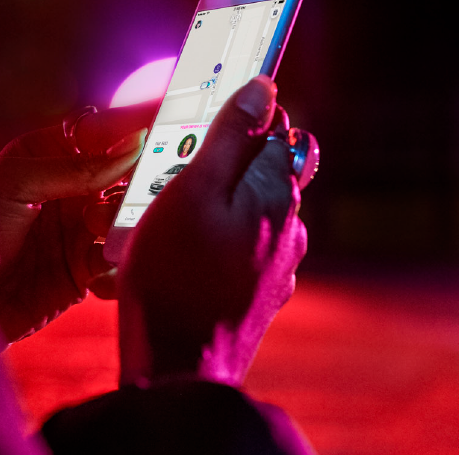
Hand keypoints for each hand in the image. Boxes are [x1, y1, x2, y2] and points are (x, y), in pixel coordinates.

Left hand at [0, 100, 155, 343]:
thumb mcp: (13, 185)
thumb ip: (74, 166)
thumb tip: (134, 145)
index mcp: (50, 156)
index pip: (104, 132)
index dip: (139, 124)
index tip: (174, 117)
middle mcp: (70, 190)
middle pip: (128, 174)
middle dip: (140, 178)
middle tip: (149, 182)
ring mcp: (80, 230)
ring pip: (131, 216)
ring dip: (125, 221)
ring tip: (95, 228)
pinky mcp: (85, 272)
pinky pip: (122, 260)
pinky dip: (120, 262)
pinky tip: (94, 272)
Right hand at [118, 76, 313, 386]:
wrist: (179, 371)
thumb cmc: (174, 276)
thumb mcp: (190, 191)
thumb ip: (228, 137)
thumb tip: (263, 88)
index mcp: (276, 190)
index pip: (277, 125)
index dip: (240, 116)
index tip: (202, 120)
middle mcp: (290, 225)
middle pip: (267, 168)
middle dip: (227, 162)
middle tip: (174, 174)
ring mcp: (281, 264)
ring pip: (254, 211)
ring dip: (221, 204)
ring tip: (168, 219)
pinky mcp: (264, 294)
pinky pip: (245, 250)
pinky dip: (220, 242)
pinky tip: (184, 257)